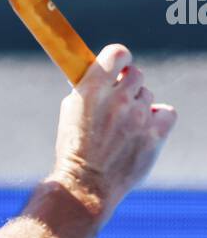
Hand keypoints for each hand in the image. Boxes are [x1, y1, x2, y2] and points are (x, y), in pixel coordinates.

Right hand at [50, 43, 176, 219]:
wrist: (86, 184)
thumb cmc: (75, 148)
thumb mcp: (71, 111)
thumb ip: (90, 88)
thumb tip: (103, 73)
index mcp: (92, 88)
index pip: (118, 53)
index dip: (120, 59)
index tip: (118, 68)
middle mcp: (118, 99)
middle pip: (136, 74)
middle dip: (128, 86)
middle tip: (119, 102)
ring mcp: (138, 117)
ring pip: (148, 96)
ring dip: (139, 106)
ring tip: (125, 127)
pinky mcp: (155, 134)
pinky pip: (167, 112)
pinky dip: (157, 119)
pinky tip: (144, 129)